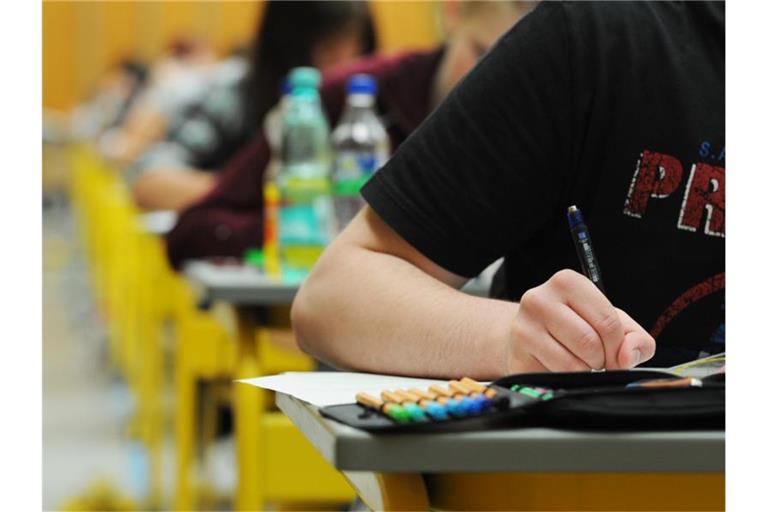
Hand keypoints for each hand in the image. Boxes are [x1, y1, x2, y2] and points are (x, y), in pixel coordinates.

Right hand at [505, 269, 655, 372]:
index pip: (607, 321)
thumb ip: (634, 337)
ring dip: (585, 371)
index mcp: (566, 282)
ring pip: (573, 364)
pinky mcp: (517, 357)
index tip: (615, 353)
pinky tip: (560, 368)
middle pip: (589, 343)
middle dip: (602, 360)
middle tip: (597, 360)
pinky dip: (566, 380)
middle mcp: (539, 300)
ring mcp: (523, 328)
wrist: (526, 336)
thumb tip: (628, 356)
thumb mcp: (608, 321)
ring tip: (579, 362)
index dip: (619, 346)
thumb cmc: (572, 325)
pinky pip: (556, 378)